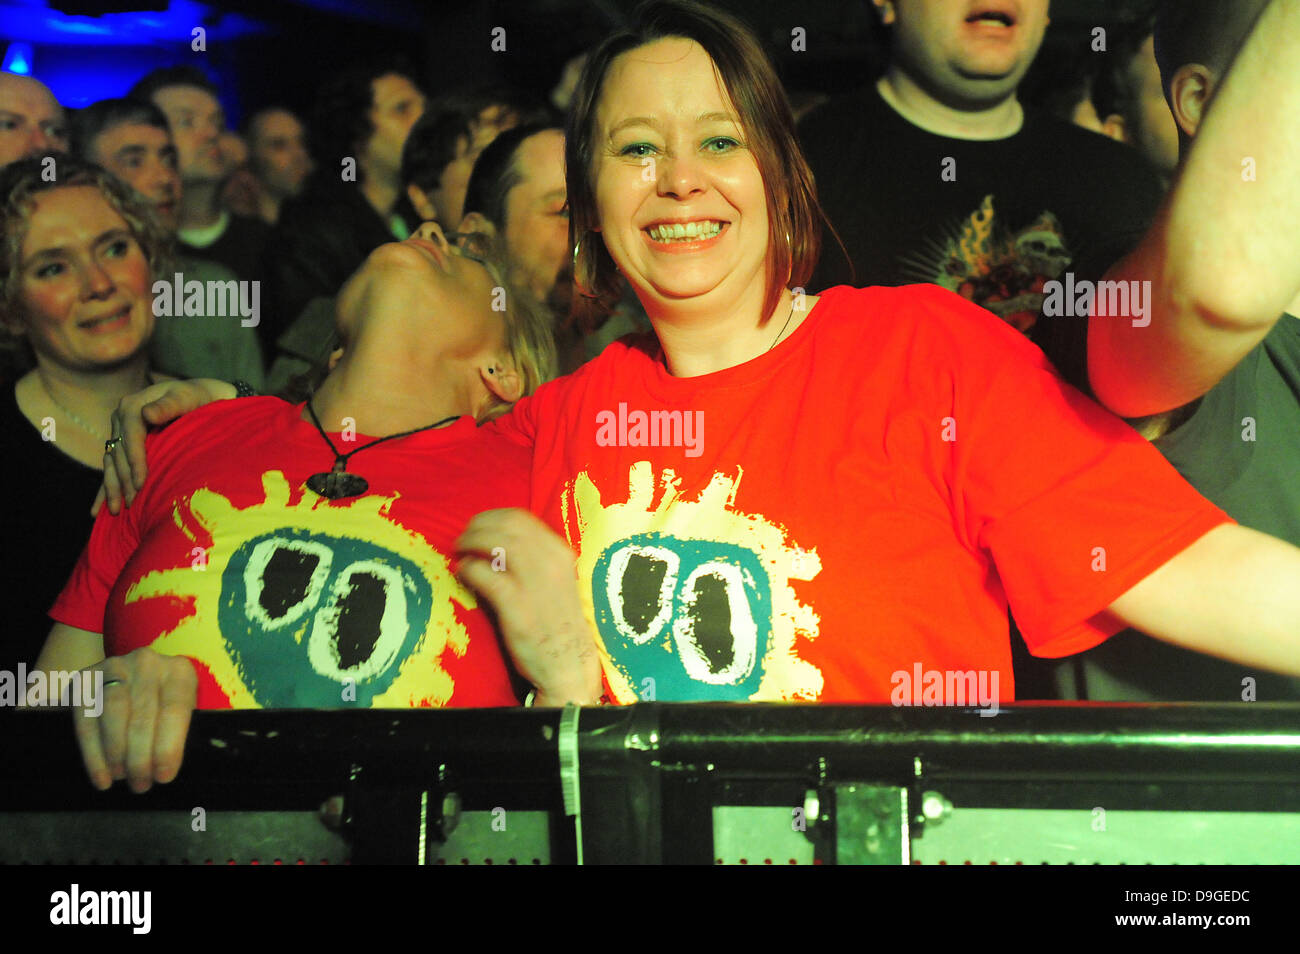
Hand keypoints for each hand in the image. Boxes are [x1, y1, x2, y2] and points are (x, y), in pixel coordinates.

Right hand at [74, 648, 197, 792]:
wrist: (128, 681)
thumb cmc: (162, 706)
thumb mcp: (182, 711)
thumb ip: (182, 732)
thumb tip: (171, 767)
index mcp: (179, 671)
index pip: (176, 709)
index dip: (169, 746)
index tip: (164, 776)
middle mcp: (147, 663)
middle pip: (143, 714)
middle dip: (141, 756)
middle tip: (140, 785)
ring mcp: (114, 667)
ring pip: (113, 713)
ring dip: (117, 753)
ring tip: (121, 778)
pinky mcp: (85, 679)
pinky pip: (86, 719)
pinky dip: (93, 752)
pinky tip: (101, 776)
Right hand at [94, 379, 237, 515]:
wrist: (197, 397)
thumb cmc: (195, 398)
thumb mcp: (185, 398)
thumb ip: (168, 406)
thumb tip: (147, 414)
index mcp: (131, 406)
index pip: (130, 437)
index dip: (135, 461)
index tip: (141, 483)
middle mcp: (120, 419)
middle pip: (119, 454)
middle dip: (124, 480)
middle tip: (133, 504)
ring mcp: (118, 433)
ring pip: (111, 464)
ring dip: (112, 488)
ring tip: (114, 511)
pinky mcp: (121, 445)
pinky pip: (110, 468)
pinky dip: (104, 489)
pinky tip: (95, 511)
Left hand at [455, 509, 602, 704]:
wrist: (568, 663)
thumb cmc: (557, 622)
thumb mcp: (554, 581)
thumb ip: (532, 560)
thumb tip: (495, 541)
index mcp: (560, 553)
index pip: (521, 518)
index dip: (492, 517)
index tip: (477, 525)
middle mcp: (550, 562)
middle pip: (505, 525)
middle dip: (477, 526)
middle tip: (462, 538)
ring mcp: (534, 583)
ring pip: (495, 542)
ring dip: (470, 542)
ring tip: (459, 551)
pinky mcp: (516, 605)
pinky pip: (484, 574)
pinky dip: (468, 569)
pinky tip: (462, 574)